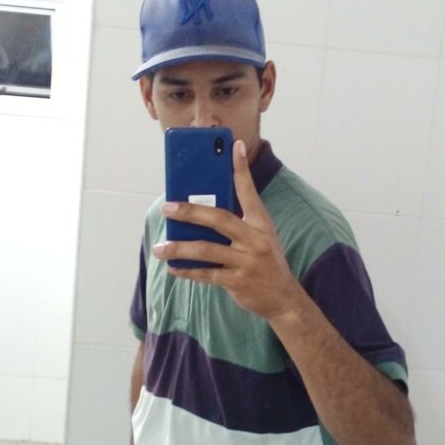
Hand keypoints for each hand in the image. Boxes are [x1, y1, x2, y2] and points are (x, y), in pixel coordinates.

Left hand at [152, 140, 301, 319]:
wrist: (283, 298)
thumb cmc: (266, 262)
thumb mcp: (261, 237)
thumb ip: (238, 223)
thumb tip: (201, 212)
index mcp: (261, 223)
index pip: (249, 191)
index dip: (241, 168)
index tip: (234, 146)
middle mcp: (255, 239)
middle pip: (218, 219)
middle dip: (190, 212)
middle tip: (167, 208)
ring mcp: (247, 261)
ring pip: (206, 250)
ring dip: (179, 248)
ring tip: (160, 247)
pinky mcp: (238, 281)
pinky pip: (206, 274)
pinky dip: (187, 271)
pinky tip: (173, 268)